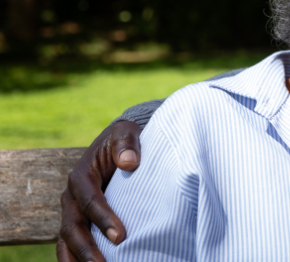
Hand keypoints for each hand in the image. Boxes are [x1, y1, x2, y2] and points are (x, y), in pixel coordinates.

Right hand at [56, 120, 141, 261]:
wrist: (118, 145)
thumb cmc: (124, 141)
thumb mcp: (125, 133)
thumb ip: (126, 144)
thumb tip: (129, 162)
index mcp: (81, 176)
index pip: (90, 200)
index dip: (103, 218)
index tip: (120, 236)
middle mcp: (72, 196)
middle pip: (73, 226)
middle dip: (87, 248)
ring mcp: (73, 210)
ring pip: (67, 239)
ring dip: (78, 258)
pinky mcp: (79, 220)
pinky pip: (70, 243)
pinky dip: (75, 258)